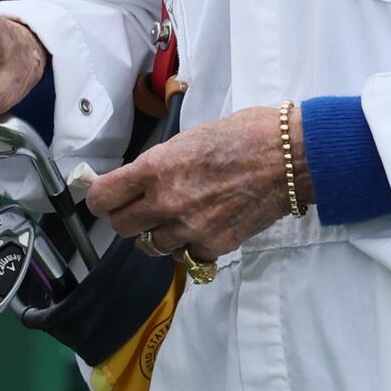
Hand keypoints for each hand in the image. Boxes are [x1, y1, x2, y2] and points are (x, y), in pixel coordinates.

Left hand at [82, 106, 298, 261]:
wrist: (291, 157)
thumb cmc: (247, 135)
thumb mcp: (191, 136)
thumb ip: (160, 163)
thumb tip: (139, 178)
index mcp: (156, 168)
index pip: (102, 197)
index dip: (99, 198)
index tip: (105, 197)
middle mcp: (166, 202)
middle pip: (122, 227)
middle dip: (127, 217)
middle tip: (141, 207)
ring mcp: (190, 228)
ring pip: (151, 246)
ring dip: (158, 233)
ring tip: (176, 218)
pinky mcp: (214, 245)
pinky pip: (186, 255)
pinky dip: (190, 246)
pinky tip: (202, 228)